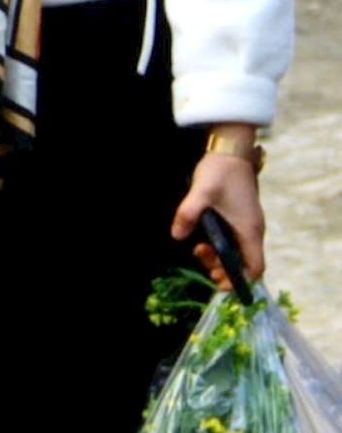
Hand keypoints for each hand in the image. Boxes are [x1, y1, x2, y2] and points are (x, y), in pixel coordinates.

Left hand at [171, 132, 265, 290]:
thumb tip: (177, 236)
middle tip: (200, 257)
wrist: (230, 152)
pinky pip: (234, 241)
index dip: (240, 280)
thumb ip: (188, 214)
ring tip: (199, 249)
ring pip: (238, 252)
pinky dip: (221, 246)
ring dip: (220, 256)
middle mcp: (252, 230)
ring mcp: (247, 224)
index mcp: (249, 230)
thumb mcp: (201, 192)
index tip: (218, 281)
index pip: (255, 267)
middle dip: (223, 268)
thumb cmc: (220, 172)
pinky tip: (204, 239)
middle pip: (245, 263)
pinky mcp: (241, 217)